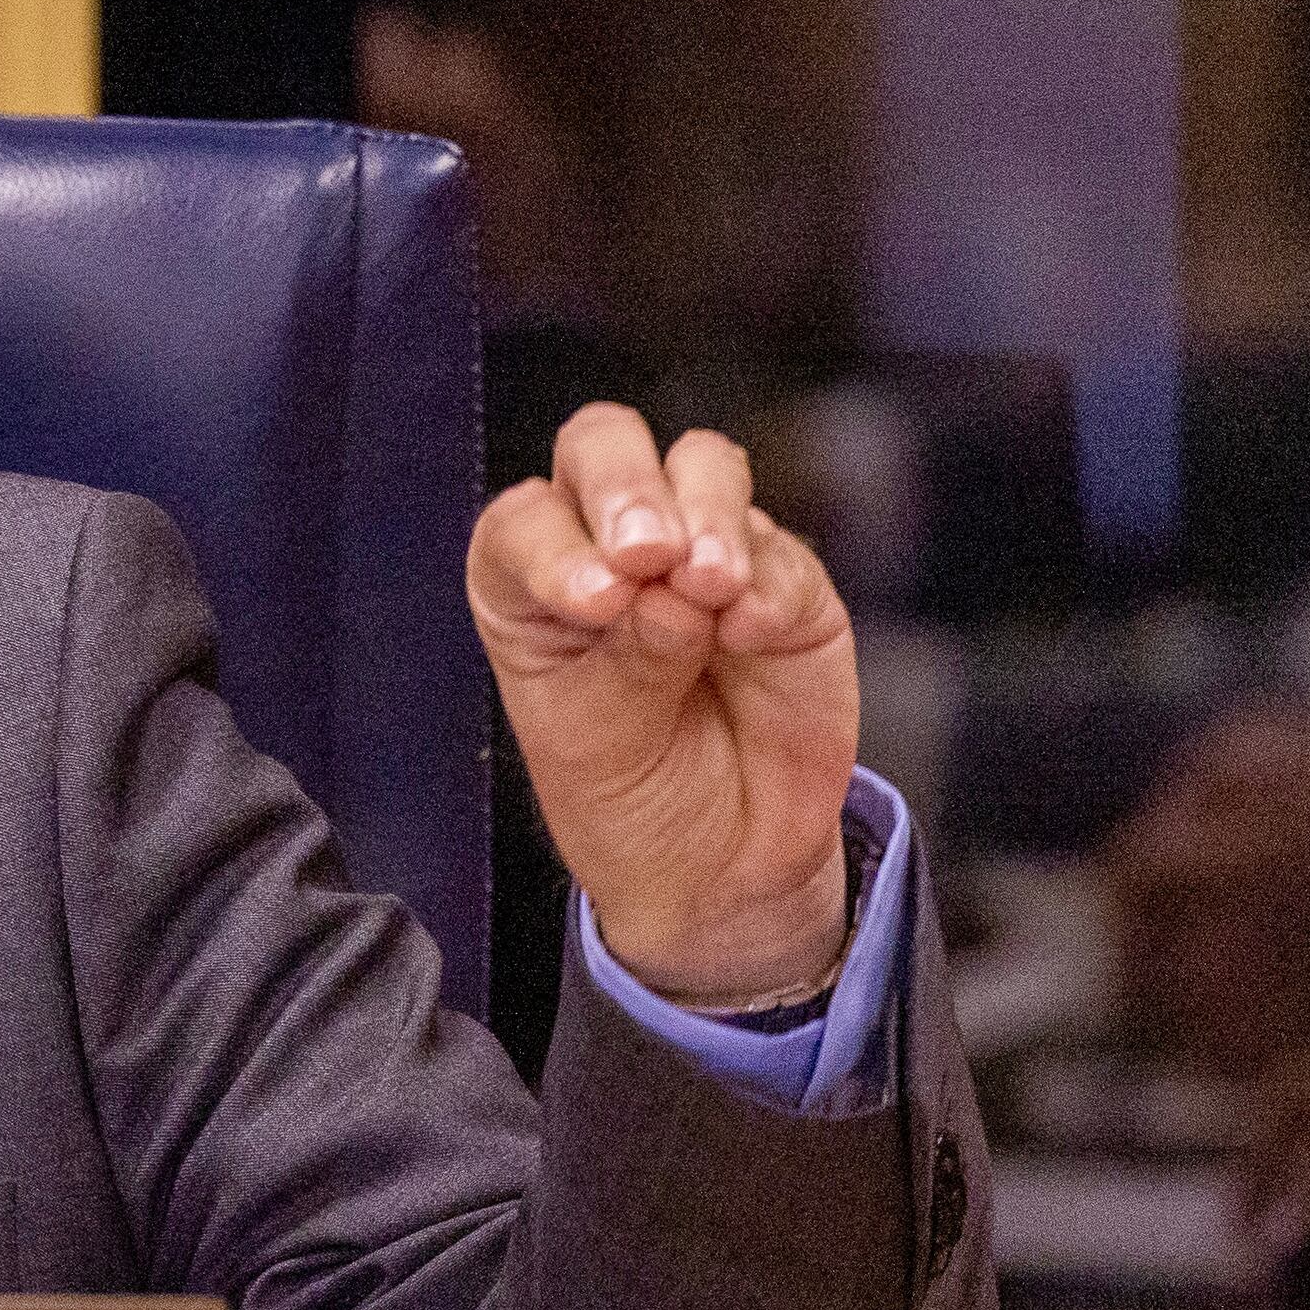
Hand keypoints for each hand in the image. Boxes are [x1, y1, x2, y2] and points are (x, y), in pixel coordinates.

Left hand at [465, 404, 858, 1004]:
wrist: (720, 864)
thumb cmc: (627, 796)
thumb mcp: (595, 742)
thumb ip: (628, 659)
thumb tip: (675, 588)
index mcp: (532, 581)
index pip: (524, 521)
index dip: (554, 546)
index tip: (593, 602)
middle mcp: (612, 548)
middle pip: (604, 446)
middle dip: (625, 485)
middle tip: (648, 553)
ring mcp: (703, 554)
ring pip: (704, 466)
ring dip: (706, 515)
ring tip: (708, 588)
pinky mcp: (785, 587)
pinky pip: (783, 552)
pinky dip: (768, 582)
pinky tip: (750, 630)